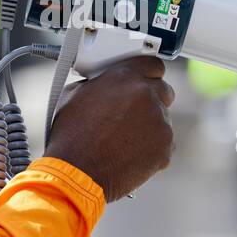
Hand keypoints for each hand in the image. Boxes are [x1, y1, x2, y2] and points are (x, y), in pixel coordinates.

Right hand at [43, 55, 174, 201]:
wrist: (76, 173)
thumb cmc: (71, 137)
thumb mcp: (74, 95)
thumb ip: (98, 82)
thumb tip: (104, 82)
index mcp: (125, 77)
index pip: (152, 64)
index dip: (147, 73)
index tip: (144, 80)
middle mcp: (146, 95)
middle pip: (163, 90)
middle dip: (151, 99)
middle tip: (133, 113)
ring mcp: (159, 122)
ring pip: (163, 118)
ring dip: (150, 125)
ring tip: (124, 139)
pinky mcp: (165, 147)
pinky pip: (165, 142)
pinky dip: (152, 147)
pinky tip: (129, 153)